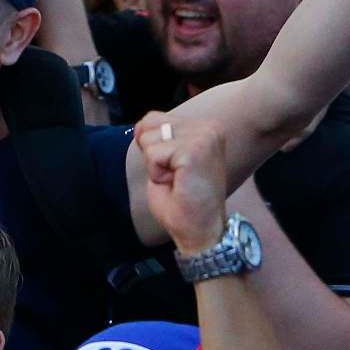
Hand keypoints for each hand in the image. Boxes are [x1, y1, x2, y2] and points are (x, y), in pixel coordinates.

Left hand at [133, 116, 227, 254]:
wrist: (199, 231)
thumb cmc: (183, 201)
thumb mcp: (166, 158)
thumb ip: (158, 136)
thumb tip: (140, 125)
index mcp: (205, 127)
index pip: (153, 118)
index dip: (151, 148)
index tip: (174, 169)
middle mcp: (209, 127)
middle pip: (148, 124)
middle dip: (152, 155)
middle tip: (175, 178)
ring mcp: (204, 137)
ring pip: (149, 139)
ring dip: (155, 166)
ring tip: (177, 181)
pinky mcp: (195, 151)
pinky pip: (153, 155)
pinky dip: (157, 174)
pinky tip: (177, 184)